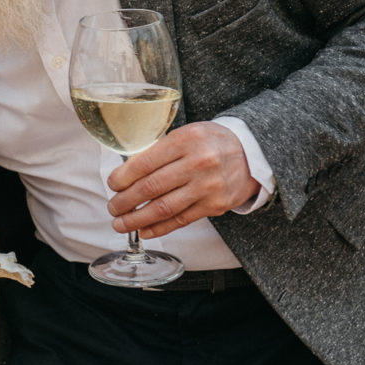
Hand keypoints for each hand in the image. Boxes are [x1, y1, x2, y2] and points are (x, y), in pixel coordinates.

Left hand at [106, 122, 259, 239]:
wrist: (252, 153)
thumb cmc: (210, 142)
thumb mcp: (185, 134)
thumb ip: (158, 151)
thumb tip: (125, 174)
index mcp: (185, 140)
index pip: (144, 163)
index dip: (122, 178)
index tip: (112, 185)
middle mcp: (198, 163)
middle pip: (151, 188)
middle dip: (125, 201)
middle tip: (112, 208)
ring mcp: (208, 186)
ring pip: (164, 208)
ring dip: (137, 219)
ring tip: (121, 224)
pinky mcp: (216, 205)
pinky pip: (181, 220)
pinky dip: (160, 228)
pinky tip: (144, 231)